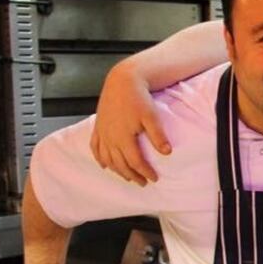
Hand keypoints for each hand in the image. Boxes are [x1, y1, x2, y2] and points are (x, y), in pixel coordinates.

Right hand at [90, 62, 170, 184]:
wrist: (122, 81)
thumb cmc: (138, 97)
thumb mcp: (152, 116)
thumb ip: (158, 135)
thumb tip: (167, 152)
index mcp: (123, 137)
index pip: (135, 162)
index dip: (145, 172)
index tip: (154, 178)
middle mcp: (110, 138)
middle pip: (120, 164)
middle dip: (132, 175)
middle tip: (143, 182)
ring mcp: (102, 133)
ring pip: (107, 159)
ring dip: (117, 170)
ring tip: (127, 177)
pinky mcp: (98, 127)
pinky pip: (95, 147)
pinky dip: (100, 158)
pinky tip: (104, 165)